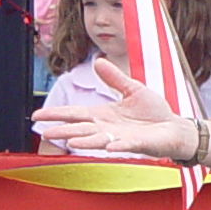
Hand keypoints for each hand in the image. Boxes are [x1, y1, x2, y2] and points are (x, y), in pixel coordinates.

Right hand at [32, 57, 194, 158]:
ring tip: (70, 141)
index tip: (37, 116)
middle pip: (80, 129)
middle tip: (44, 132)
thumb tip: (98, 61)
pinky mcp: (137, 144)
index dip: (57, 115)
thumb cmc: (153, 112)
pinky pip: (125, 146)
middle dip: (63, 130)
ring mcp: (120, 138)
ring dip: (84, 141)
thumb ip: (115, 78)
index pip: (75, 114)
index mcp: (103, 115)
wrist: (174, 128)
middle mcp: (107, 128)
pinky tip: (108, 148)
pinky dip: (116, 147)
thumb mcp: (132, 89)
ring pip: (98, 140)